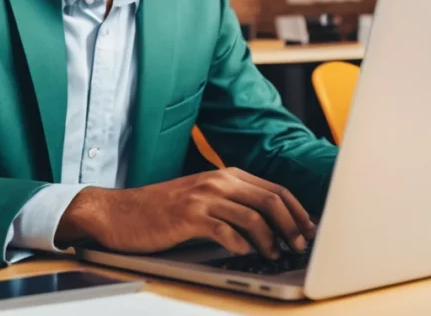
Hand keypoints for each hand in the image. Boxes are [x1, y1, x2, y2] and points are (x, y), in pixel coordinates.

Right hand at [54, 168, 316, 258]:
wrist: (119, 213)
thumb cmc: (161, 211)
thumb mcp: (202, 199)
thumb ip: (233, 203)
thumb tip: (272, 225)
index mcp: (226, 176)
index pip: (275, 189)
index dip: (298, 211)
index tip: (310, 229)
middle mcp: (218, 181)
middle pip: (270, 200)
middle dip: (292, 225)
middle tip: (301, 246)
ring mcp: (203, 197)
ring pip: (253, 215)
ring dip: (271, 239)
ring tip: (276, 255)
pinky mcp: (188, 216)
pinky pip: (225, 230)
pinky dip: (241, 244)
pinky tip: (245, 254)